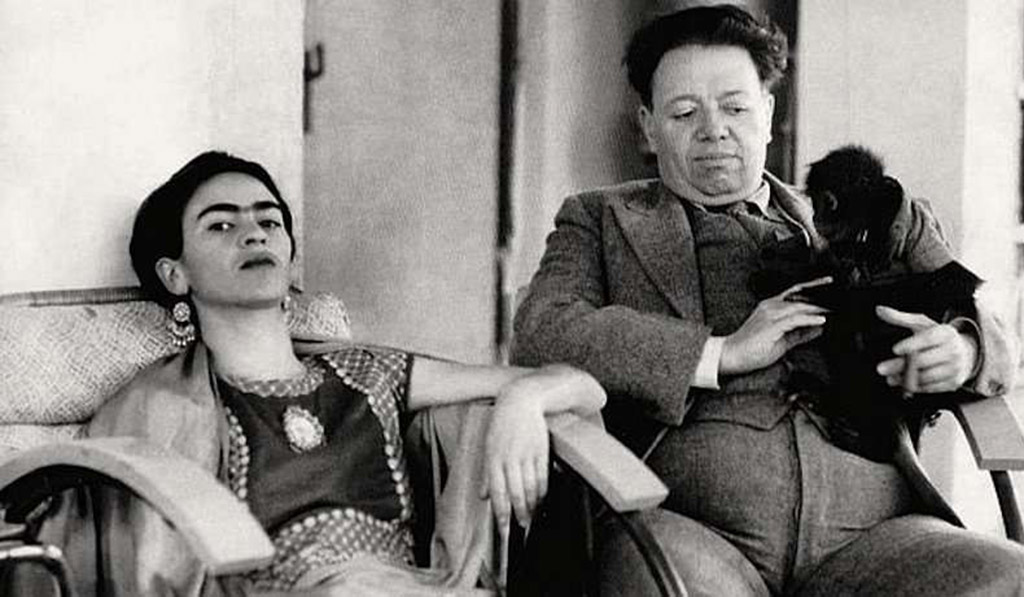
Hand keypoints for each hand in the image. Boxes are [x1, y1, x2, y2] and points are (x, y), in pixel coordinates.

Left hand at [481, 378, 550, 531]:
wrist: (521, 401)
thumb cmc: (501, 424)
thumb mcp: (488, 446)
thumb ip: (486, 473)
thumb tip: (482, 496)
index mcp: (493, 459)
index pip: (498, 493)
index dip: (502, 513)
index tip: (504, 528)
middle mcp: (509, 459)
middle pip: (516, 494)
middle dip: (519, 514)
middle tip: (522, 526)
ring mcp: (526, 455)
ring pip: (530, 488)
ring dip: (532, 505)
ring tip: (532, 516)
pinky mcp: (540, 450)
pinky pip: (542, 476)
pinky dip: (542, 491)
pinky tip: (541, 499)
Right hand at [719, 277, 830, 374]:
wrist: (731, 356)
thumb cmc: (752, 349)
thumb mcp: (782, 340)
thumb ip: (800, 333)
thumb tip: (819, 328)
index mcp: (771, 306)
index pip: (796, 292)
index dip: (814, 287)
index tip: (830, 285)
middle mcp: (770, 306)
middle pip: (801, 298)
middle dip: (821, 300)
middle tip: (840, 302)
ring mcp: (770, 315)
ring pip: (800, 307)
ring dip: (819, 309)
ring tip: (835, 311)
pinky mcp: (771, 326)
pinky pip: (795, 320)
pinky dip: (810, 320)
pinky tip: (822, 321)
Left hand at [874, 306, 977, 393]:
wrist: (964, 353)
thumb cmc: (938, 337)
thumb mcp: (921, 324)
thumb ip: (900, 318)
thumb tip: (880, 310)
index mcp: (946, 333)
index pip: (928, 338)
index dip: (911, 344)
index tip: (895, 349)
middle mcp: (953, 350)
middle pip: (923, 360)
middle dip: (900, 366)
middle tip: (881, 368)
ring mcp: (955, 368)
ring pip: (926, 376)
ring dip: (905, 379)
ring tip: (890, 377)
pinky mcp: (954, 382)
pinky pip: (931, 388)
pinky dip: (915, 387)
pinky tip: (903, 384)